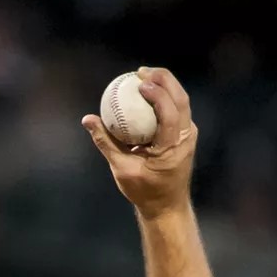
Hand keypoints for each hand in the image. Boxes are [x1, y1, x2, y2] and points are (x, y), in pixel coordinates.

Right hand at [83, 67, 198, 216]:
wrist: (166, 206)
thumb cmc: (144, 191)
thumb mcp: (122, 169)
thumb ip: (105, 142)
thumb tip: (88, 119)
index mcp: (173, 147)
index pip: (169, 112)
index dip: (157, 93)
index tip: (140, 83)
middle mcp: (185, 137)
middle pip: (181, 98)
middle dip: (164, 79)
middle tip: (141, 71)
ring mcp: (188, 135)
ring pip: (182, 100)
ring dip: (166, 84)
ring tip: (145, 76)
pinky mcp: (185, 134)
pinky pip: (177, 108)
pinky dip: (165, 96)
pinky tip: (148, 92)